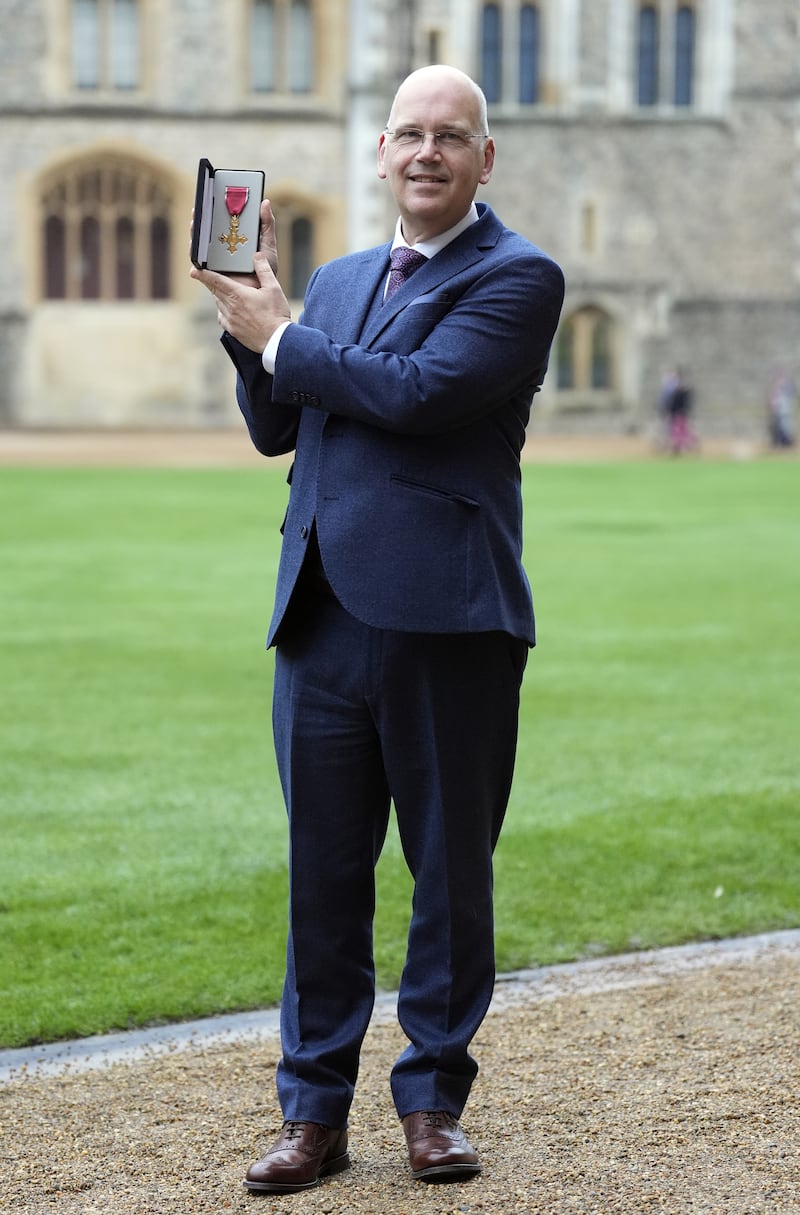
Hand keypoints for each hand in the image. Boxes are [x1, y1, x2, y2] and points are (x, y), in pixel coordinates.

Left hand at [190, 198, 290, 352]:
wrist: (276, 341)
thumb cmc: (276, 315)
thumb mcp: (274, 288)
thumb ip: (264, 270)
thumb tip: (257, 255)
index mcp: (237, 294)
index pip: (215, 280)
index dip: (203, 274)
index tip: (193, 270)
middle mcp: (230, 307)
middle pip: (214, 291)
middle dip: (210, 283)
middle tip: (207, 276)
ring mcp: (230, 320)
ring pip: (219, 304)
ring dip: (219, 296)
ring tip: (225, 292)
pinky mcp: (233, 331)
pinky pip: (223, 317)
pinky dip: (223, 311)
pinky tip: (230, 310)